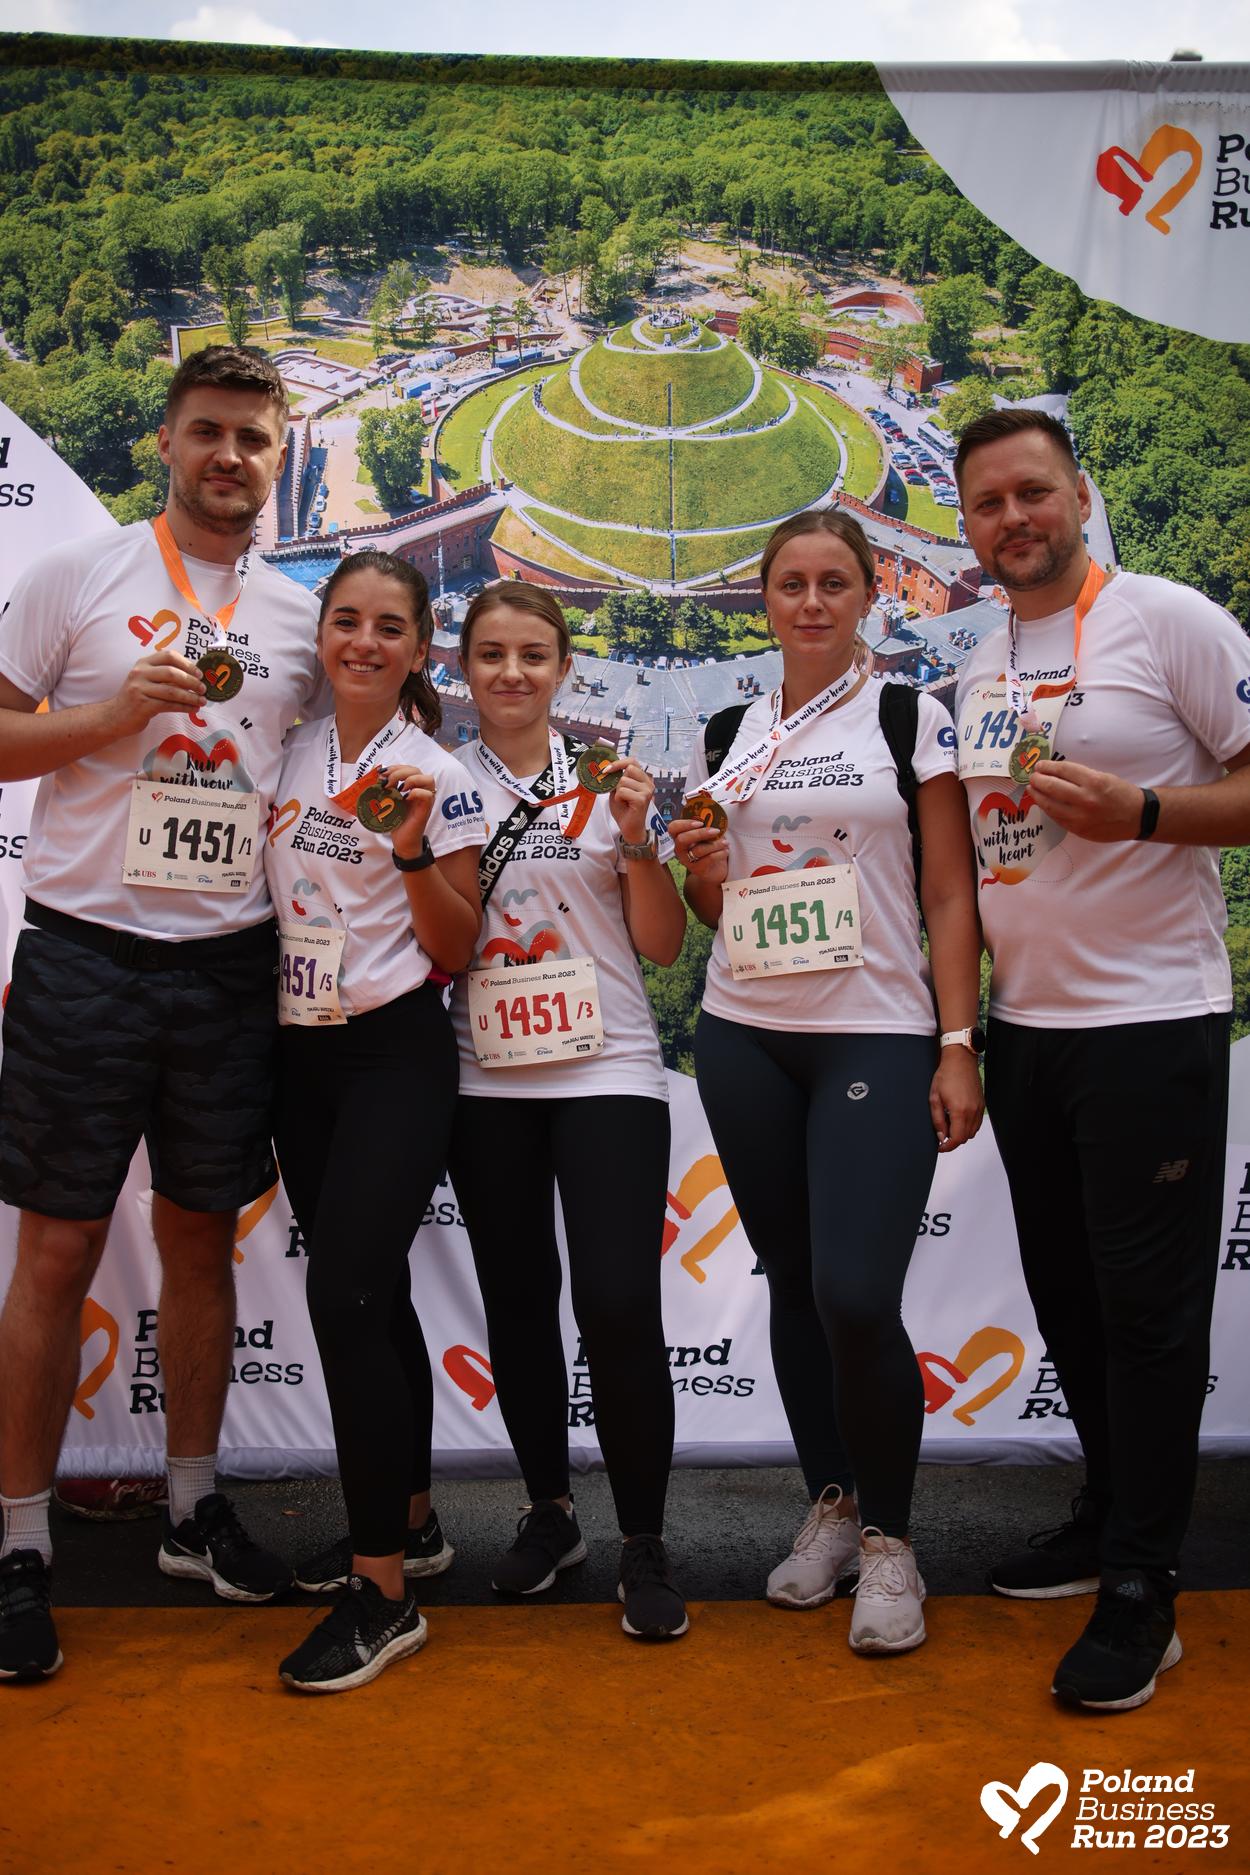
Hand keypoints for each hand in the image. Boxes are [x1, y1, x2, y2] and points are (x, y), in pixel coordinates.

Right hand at [106, 649, 206, 734]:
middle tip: (203, 689)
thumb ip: (164, 676)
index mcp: (143, 663)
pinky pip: (169, 705)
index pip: (168, 655)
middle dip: (191, 681)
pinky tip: (193, 709)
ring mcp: (140, 689)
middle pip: (172, 673)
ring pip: (172, 691)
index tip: (199, 674)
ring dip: (191, 697)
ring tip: (202, 701)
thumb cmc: (136, 698)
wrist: (114, 716)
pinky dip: (184, 707)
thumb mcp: (146, 681)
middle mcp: (140, 673)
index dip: (187, 664)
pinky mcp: (143, 705)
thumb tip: (193, 677)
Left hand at [379, 763, 436, 857]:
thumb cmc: (396, 821)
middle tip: (387, 783)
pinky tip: (405, 799)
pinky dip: (416, 793)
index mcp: (413, 786)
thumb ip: (385, 788)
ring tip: (398, 788)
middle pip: (417, 770)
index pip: (409, 768)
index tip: (382, 773)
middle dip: (399, 772)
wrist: (402, 840)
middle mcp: (422, 790)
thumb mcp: (387, 801)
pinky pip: (427, 794)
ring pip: (428, 779)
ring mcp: (426, 799)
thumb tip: (377, 777)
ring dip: (410, 779)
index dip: (396, 767)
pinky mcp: (426, 809)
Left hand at [606, 757, 655, 844]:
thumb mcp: (618, 790)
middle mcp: (648, 783)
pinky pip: (623, 791)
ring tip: (623, 801)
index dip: (619, 763)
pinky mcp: (642, 799)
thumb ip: (616, 779)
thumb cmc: (624, 809)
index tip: (606, 769)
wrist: (629, 828)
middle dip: (618, 780)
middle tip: (618, 792)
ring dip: (618, 791)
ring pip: (623, 780)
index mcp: (644, 779)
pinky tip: (624, 805)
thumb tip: (606, 768)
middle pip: (628, 769)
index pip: (632, 761)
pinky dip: (619, 798)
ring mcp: (647, 791)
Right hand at [668, 815, 729, 886]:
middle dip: (700, 833)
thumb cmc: (708, 849)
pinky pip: (708, 859)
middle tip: (716, 831)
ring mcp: (686, 860)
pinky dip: (719, 853)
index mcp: (680, 837)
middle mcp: (680, 849)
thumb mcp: (706, 836)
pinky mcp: (696, 869)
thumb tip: (716, 819)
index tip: (700, 823)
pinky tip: (725, 851)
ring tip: (725, 842)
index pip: (673, 828)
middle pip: (682, 839)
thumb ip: (706, 827)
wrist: (713, 870)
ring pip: (698, 850)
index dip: (684, 824)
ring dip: (715, 844)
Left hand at [928, 1047, 983, 1153]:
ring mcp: (979, 1109)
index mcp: (960, 1111)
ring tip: (949, 1124)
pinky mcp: (982, 1105)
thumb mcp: (934, 1098)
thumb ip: (937, 1120)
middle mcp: (972, 1112)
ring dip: (961, 1134)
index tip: (940, 1147)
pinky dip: (968, 1126)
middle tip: (941, 1134)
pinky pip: (977, 1123)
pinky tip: (958, 1118)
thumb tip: (941, 1136)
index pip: (957, 1139)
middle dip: (953, 1140)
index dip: (947, 1147)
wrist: (960, 1061)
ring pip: (972, 1132)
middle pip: (965, 1138)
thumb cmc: (945, 1076)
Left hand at [1026, 759, 1145, 841]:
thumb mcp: (1103, 777)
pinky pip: (1056, 818)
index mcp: (1094, 781)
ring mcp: (1081, 817)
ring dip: (1038, 795)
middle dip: (1038, 780)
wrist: (1137, 816)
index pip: (1063, 770)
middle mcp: (1086, 799)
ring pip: (1050, 805)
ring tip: (1032, 789)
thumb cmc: (1120, 793)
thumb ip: (1080, 776)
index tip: (1040, 765)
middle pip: (1052, 787)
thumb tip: (1054, 773)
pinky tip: (1043, 803)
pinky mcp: (1078, 830)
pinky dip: (1048, 809)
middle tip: (1033, 776)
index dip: (1048, 766)